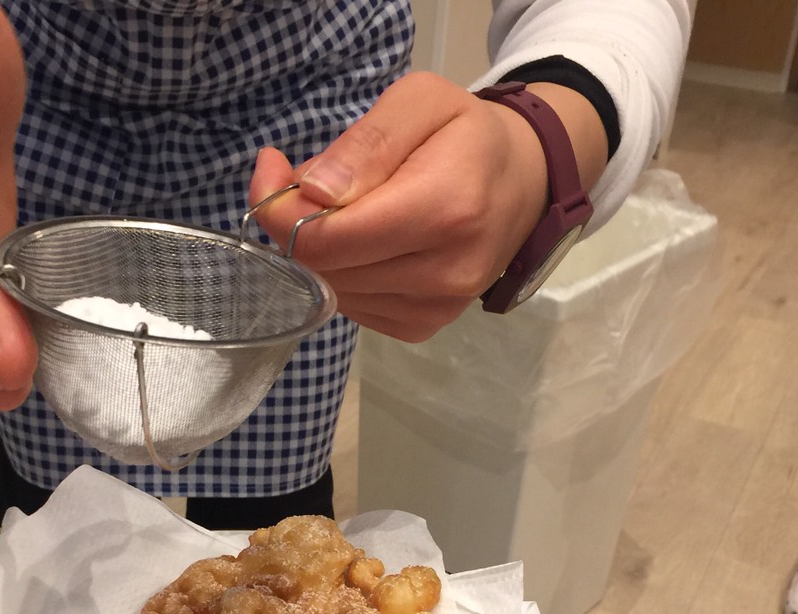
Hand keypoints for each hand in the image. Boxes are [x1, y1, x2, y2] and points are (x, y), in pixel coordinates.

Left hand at [246, 71, 607, 341]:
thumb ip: (366, 143)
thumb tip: (312, 192)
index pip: (325, 239)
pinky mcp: (424, 326)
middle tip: (311, 181)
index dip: (278, 210)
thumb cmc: (467, 135)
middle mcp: (443, 272)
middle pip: (322, 268)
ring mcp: (436, 308)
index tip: (272, 169)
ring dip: (322, 250)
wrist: (525, 182)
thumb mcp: (422, 102)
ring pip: (331, 292)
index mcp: (443, 210)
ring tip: (350, 209)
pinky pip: (353, 307)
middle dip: (295, 224)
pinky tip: (368, 243)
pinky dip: (345, 274)